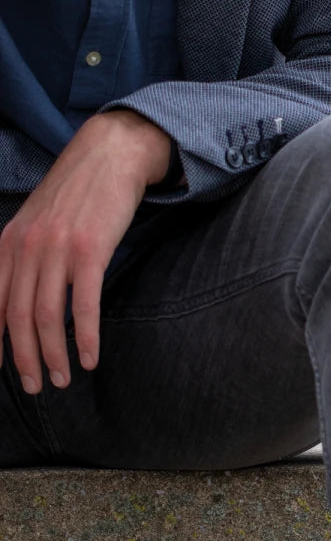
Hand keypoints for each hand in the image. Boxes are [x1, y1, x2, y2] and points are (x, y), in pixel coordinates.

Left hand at [0, 111, 171, 391]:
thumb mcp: (35, 221)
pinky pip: (84, 305)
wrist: (109, 154)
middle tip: (36, 386)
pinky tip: (90, 358)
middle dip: (24, 360)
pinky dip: (85, 337)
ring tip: (62, 378)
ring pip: (47, 317)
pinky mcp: (91, 250)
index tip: (0, 371)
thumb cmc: (76, 192)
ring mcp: (58, 249)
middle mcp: (27, 248)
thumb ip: (22, 256)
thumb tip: (18, 297)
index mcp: (8, 244)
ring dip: (54, 355)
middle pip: (17, 318)